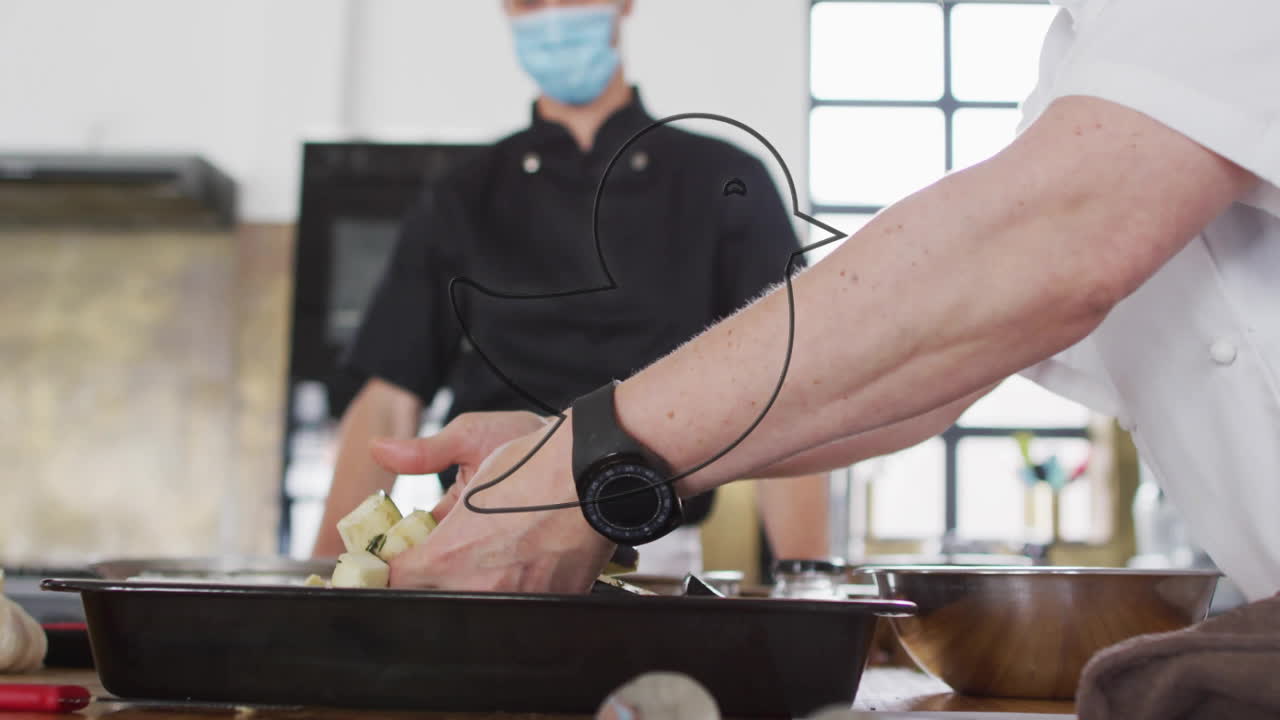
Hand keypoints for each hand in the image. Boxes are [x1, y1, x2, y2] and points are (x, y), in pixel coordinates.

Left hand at [384, 417, 613, 592]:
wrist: (604, 470)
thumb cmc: (542, 456)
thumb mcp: (471, 438)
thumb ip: (421, 453)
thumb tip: (380, 449)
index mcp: (449, 554)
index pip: (397, 580)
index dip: (392, 565)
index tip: (395, 554)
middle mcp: (480, 587)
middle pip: (434, 596)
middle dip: (431, 574)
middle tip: (442, 545)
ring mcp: (518, 600)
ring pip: (474, 604)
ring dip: (471, 581)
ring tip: (487, 546)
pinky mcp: (551, 601)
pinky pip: (516, 602)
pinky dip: (511, 584)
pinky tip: (519, 555)